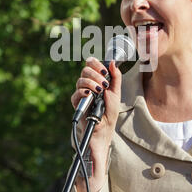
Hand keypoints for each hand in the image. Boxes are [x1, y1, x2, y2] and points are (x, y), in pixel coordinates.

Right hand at [70, 57, 121, 191]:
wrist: (105, 129)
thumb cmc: (110, 112)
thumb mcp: (116, 93)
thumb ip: (115, 77)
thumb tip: (113, 62)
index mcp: (96, 80)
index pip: (91, 65)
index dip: (95, 63)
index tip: (103, 69)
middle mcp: (87, 85)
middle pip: (85, 70)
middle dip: (95, 74)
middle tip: (104, 83)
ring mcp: (81, 94)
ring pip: (80, 80)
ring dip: (91, 83)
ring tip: (100, 90)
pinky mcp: (77, 104)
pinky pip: (76, 94)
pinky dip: (83, 92)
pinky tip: (90, 94)